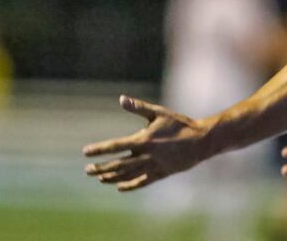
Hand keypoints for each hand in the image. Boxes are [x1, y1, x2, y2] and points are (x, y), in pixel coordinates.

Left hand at [83, 95, 211, 191]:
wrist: (201, 140)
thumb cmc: (179, 124)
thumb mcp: (159, 113)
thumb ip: (138, 108)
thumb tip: (121, 99)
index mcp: (143, 140)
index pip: (115, 145)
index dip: (99, 149)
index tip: (86, 152)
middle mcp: (145, 156)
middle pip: (117, 164)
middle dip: (101, 168)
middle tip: (88, 170)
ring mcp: (152, 166)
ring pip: (127, 175)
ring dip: (112, 178)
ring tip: (100, 178)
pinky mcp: (160, 174)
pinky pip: (141, 182)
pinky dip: (129, 186)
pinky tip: (119, 187)